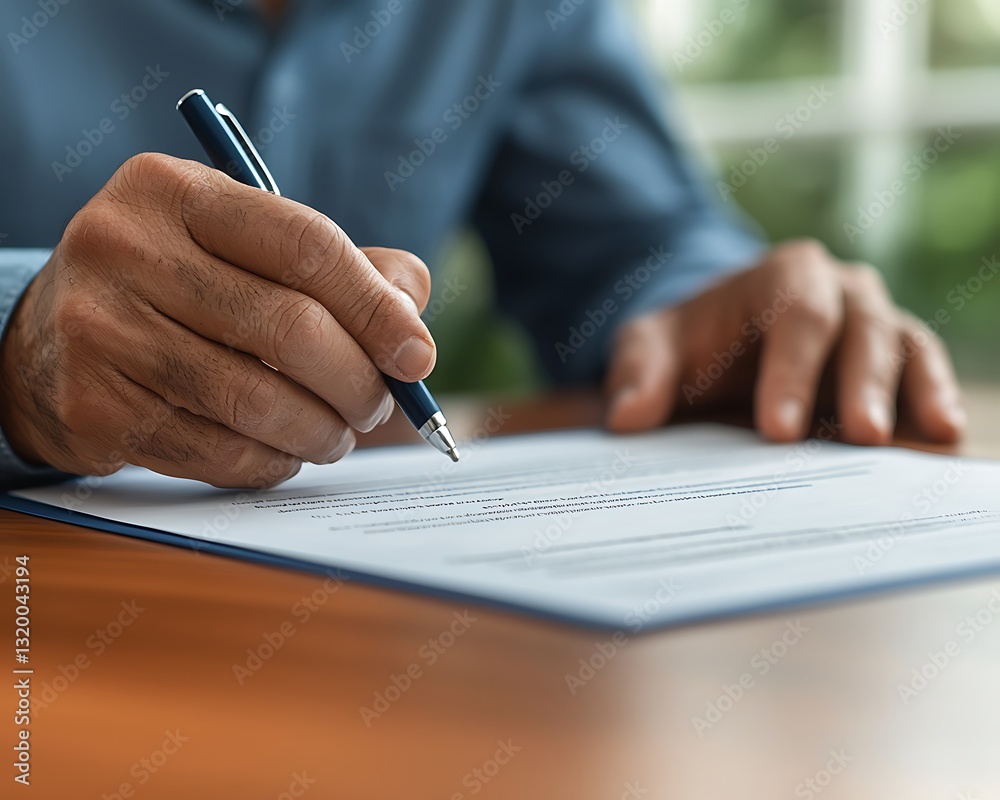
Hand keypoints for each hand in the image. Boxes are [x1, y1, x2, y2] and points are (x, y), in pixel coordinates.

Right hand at [0, 153, 435, 487]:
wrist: (46, 338)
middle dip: (358, 382)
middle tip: (378, 405)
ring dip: (322, 432)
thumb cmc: (176, 288)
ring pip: (257, 401)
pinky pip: (217, 451)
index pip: (307, 246)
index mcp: (177, 192)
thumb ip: (340, 270)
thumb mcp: (244, 249)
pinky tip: (284, 452)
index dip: (377, 308)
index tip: (417, 355)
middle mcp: (128, 249)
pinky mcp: (94, 407)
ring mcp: (103, 330)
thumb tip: (411, 323)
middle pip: (291, 329)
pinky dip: (272, 461)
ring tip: (338, 434)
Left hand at [605, 239, 964, 444]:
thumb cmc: (687, 345)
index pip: (796, 314)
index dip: (792, 370)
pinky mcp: (896, 362)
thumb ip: (637, 375)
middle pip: (862, 328)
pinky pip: (924, 376)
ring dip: (916, 392)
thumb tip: (626, 419)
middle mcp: (840, 291)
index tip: (778, 430)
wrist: (717, 346)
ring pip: (905, 347)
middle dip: (863, 383)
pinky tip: (943, 439)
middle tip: (862, 438)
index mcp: (783, 276)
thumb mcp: (649, 349)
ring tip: (932, 438)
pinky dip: (936, 402)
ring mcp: (874, 324)